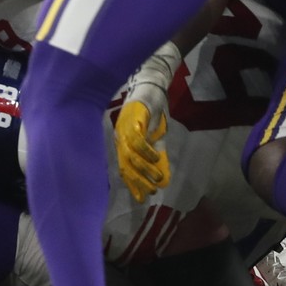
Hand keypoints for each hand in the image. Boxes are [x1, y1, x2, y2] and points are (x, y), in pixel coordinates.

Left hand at [114, 41, 180, 201]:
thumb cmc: (153, 112)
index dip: (132, 184)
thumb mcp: (157, 137)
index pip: (124, 168)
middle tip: (152, 191)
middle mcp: (120, 137)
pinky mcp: (132, 119)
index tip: (142, 199)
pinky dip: (146, 150)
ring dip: (144, 169)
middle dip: (138, 181)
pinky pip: (136, 139)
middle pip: (125, 165)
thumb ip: (159, 156)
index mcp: (123, 142)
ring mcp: (124, 128)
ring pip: (130, 155)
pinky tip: (157, 156)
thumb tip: (165, 178)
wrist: (153, 87)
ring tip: (157, 177)